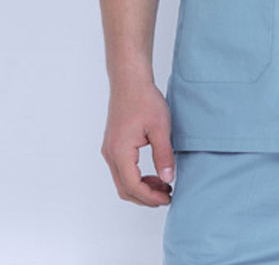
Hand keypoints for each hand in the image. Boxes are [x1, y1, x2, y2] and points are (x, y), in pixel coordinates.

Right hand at [101, 79, 174, 206]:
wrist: (130, 81)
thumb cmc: (144, 100)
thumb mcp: (160, 128)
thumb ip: (163, 155)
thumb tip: (168, 178)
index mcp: (120, 152)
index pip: (133, 186)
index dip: (151, 197)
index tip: (168, 198)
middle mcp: (110, 154)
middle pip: (124, 189)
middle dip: (146, 197)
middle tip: (167, 195)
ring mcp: (110, 149)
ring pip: (122, 181)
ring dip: (141, 187)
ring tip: (163, 184)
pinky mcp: (113, 145)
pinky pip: (122, 170)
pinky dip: (136, 177)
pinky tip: (154, 172)